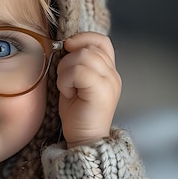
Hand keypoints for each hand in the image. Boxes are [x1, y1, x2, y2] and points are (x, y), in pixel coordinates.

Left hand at [56, 32, 120, 147]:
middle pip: (88, 47)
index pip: (101, 40)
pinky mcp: (101, 91)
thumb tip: (65, 44)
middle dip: (68, 60)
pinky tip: (68, 93)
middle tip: (65, 81)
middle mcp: (112, 74)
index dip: (83, 38)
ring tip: (67, 88)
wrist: (84, 140)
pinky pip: (79, 71)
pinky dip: (66, 80)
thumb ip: (76, 63)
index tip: (67, 49)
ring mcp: (109, 82)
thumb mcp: (75, 83)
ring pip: (82, 56)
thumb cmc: (77, 114)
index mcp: (107, 70)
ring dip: (65, 71)